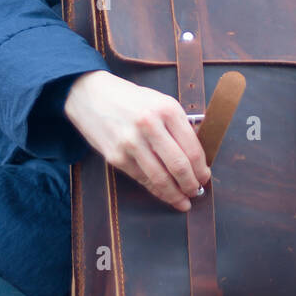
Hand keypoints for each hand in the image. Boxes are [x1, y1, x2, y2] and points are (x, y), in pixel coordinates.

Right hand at [63, 70, 210, 211]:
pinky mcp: (116, 156)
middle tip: (196, 192)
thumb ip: (178, 125)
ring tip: (183, 201)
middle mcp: (150, 125)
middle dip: (191, 185)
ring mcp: (131, 142)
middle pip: (179, 166)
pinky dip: (156, 190)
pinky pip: (141, 179)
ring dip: (175, 194)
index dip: (201, 169)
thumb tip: (196, 158)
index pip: (192, 148)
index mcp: (167, 109)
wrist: (90, 94)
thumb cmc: (130, 99)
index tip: (205, 177)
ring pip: (160, 178)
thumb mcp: (160, 101)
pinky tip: (164, 194)